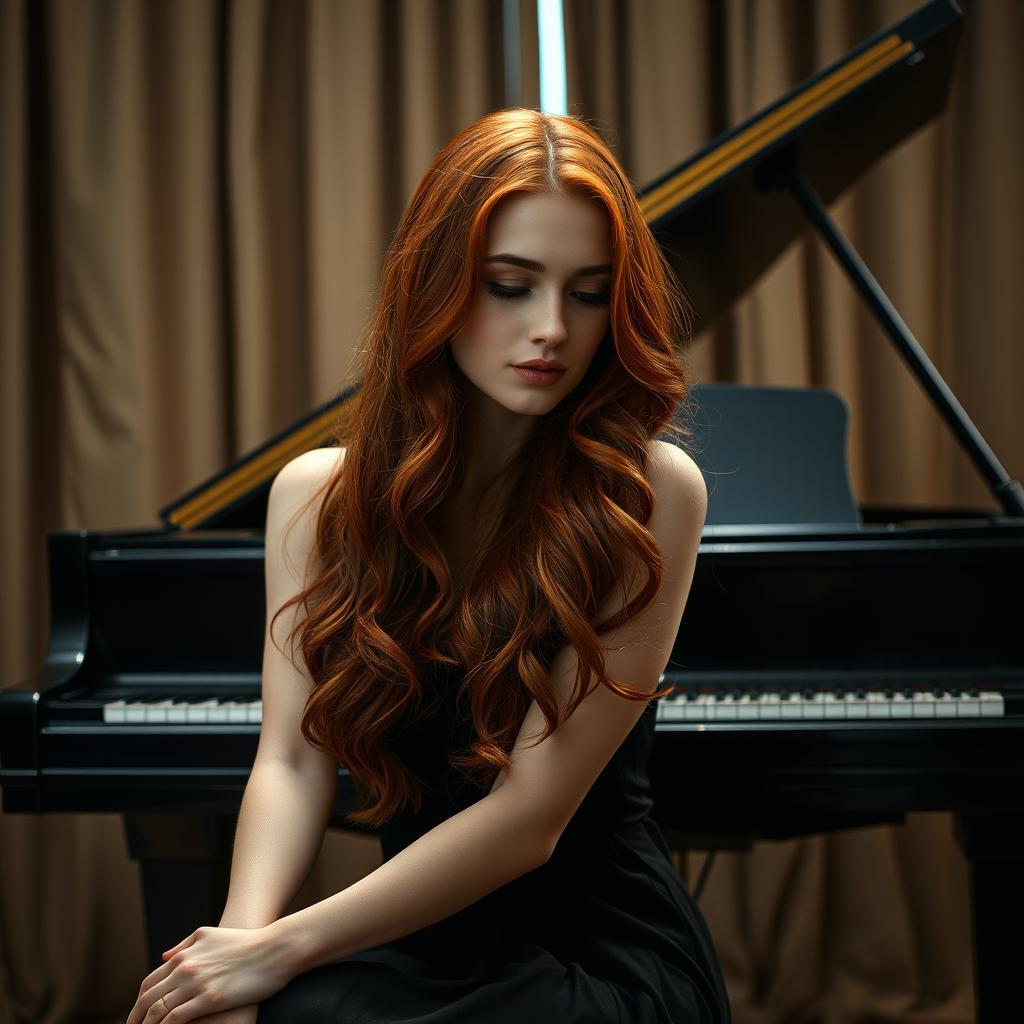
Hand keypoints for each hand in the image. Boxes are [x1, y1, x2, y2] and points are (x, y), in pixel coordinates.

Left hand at [125, 925, 290, 1023]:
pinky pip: (175, 1019)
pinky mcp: (209, 1000)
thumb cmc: (246, 942)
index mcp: (184, 954)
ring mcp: (196, 984)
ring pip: (158, 1011)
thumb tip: (164, 956)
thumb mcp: (210, 935)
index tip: (135, 1017)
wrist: (274, 948)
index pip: (149, 982)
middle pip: (148, 999)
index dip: (138, 1003)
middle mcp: (185, 967)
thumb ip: (185, 944)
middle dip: (135, 1019)